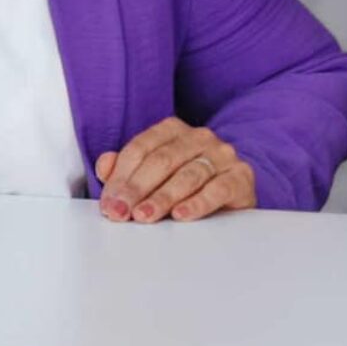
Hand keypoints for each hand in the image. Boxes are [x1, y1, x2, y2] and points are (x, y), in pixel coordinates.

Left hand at [95, 117, 255, 222]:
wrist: (235, 191)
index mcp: (171, 129)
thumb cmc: (186, 182)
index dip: (120, 176)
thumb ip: (125, 168)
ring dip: (162, 198)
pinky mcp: (241, 176)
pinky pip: (218, 189)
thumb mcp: (153, 174)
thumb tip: (104, 167)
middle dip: (137, 188)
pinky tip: (181, 215)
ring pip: (187, 175)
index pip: (140, 149)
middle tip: (121, 212)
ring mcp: (222, 155)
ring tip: (144, 215)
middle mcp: (198, 137)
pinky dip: (197, 203)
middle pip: (161, 161)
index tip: (109, 202)